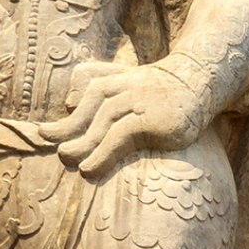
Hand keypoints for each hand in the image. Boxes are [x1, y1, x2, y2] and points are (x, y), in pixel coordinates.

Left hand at [42, 60, 211, 178]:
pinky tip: (89, 169)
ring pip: (102, 122)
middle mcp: (127, 87)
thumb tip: (74, 104)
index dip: (66, 115)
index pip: (86, 94)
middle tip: (52, 147)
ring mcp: (141, 101)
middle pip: (89, 107)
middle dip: (67, 129)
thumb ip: (109, 88)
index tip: (45, 132)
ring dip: (82, 144)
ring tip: (68, 161)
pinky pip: (119, 137)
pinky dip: (101, 154)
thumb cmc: (166, 89)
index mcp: (119, 79)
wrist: (202, 81)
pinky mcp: (152, 119)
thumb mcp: (137, 82)